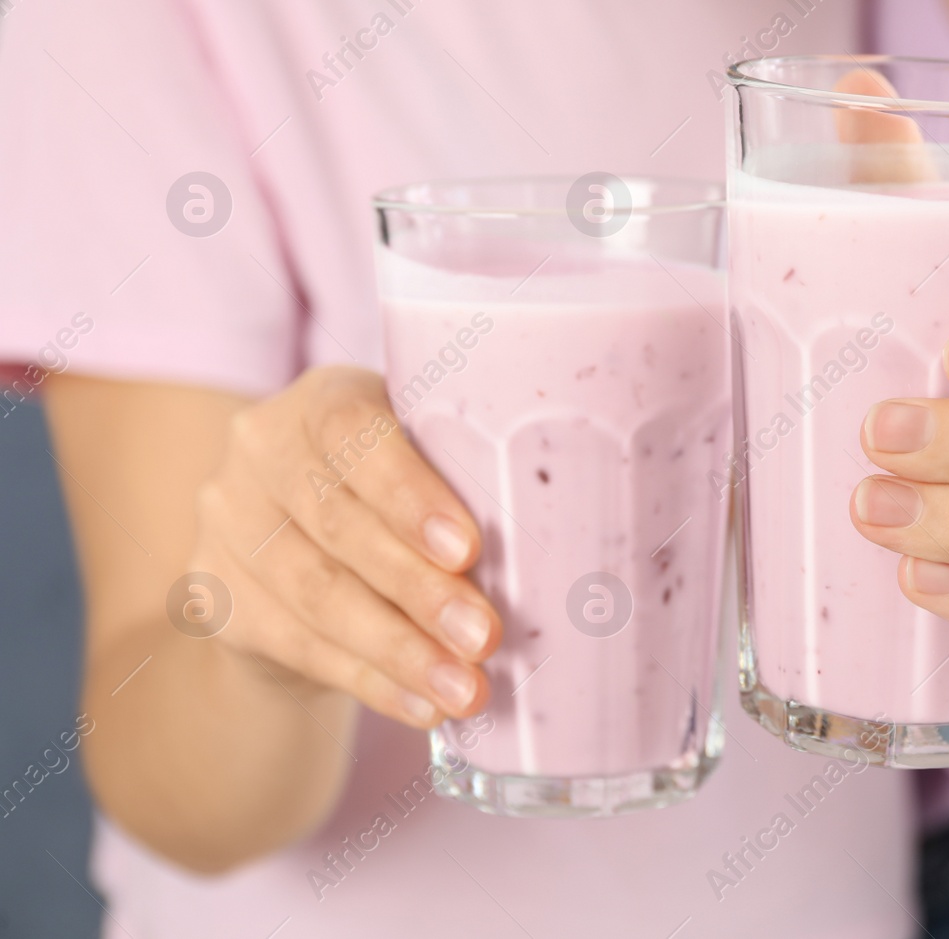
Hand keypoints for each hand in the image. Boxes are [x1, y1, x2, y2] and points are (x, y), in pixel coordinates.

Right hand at [191, 366, 499, 726]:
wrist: (295, 561)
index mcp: (322, 399)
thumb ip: (473, 478)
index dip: (408, 494)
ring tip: (467, 689)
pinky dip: (371, 682)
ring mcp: (226, 522)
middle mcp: (260, 449)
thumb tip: (577, 549)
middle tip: (487, 636)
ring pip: (317, 595)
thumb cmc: (399, 497)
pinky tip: (423, 706)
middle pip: (338, 525)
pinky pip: (298, 647)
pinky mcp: (214, 595)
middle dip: (420, 589)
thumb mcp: (428, 462)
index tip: (469, 548)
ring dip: (401, 651)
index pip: (353, 432)